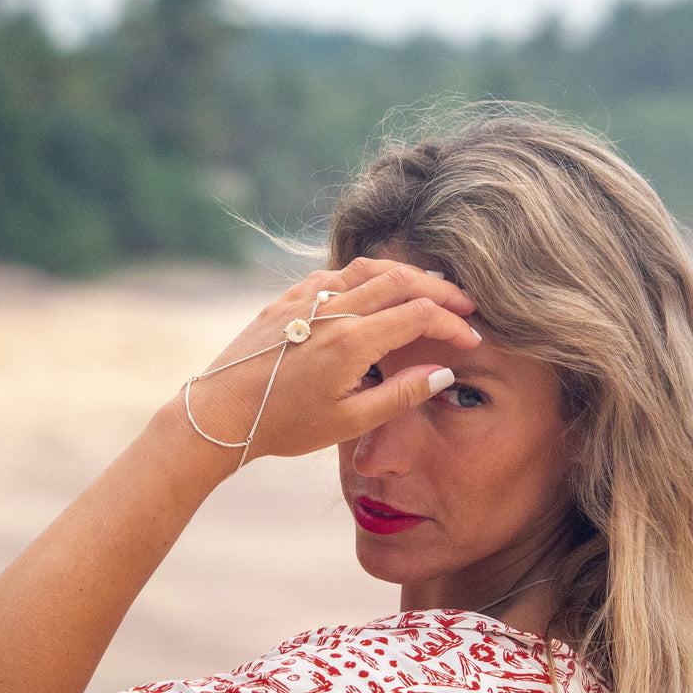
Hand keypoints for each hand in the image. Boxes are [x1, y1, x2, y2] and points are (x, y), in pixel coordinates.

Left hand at [182, 258, 480, 462]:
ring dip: (406, 273)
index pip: (419, 315)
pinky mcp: (288, 299)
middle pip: (401, 279)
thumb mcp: (349, 421)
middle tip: (465, 303)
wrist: (221, 413)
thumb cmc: (284, 425)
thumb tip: (443, 371)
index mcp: (352, 341)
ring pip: (368, 267)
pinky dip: (367, 275)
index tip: (471, 338)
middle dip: (440, 288)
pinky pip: (336, 273)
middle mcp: (332, 310)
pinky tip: (375, 289)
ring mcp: (308, 299)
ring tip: (429, 286)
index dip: (453, 324)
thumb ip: (401, 394)